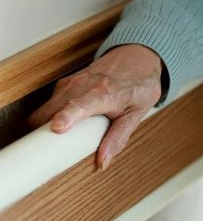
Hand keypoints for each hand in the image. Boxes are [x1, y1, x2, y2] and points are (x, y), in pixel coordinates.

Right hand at [27, 44, 163, 170]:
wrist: (136, 58)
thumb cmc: (138, 85)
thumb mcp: (136, 114)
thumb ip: (118, 138)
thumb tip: (103, 161)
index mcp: (102, 93)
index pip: (80, 106)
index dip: (66, 117)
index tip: (57, 128)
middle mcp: (81, 86)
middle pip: (51, 111)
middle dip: (45, 131)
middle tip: (53, 151)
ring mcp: (70, 83)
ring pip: (46, 108)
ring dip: (46, 124)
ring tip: (59, 138)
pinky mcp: (64, 84)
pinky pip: (50, 103)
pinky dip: (51, 115)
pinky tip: (65, 123)